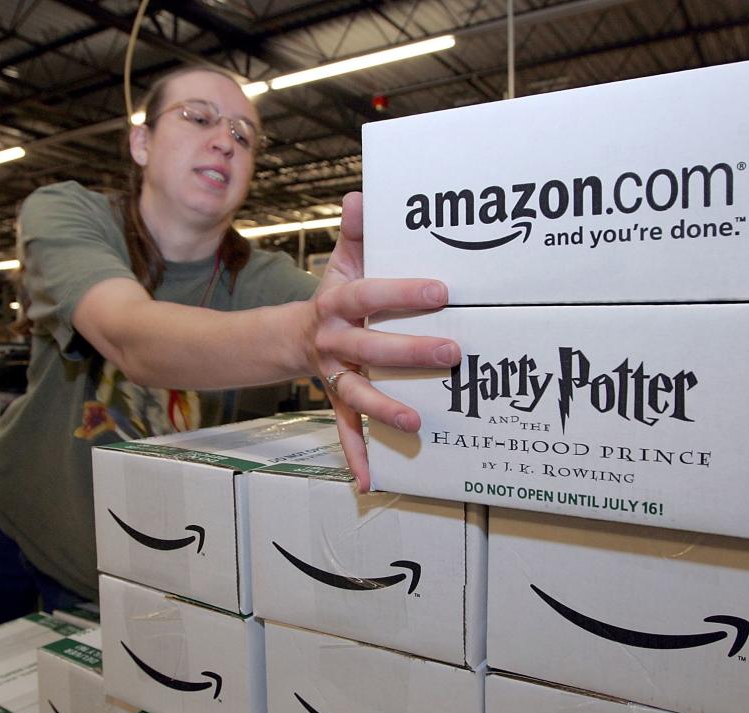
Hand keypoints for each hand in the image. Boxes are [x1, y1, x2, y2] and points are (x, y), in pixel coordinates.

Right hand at [310, 192, 459, 489]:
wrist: (295, 335)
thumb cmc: (337, 294)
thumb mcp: (344, 260)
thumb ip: (358, 231)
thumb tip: (363, 195)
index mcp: (336, 303)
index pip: (370, 295)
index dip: (401, 293)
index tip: (441, 292)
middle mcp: (333, 342)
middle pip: (369, 348)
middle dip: (409, 353)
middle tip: (453, 353)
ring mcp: (335, 376)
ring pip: (357, 395)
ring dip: (384, 409)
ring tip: (416, 423)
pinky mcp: (337, 401)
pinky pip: (346, 431)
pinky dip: (358, 456)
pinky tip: (371, 481)